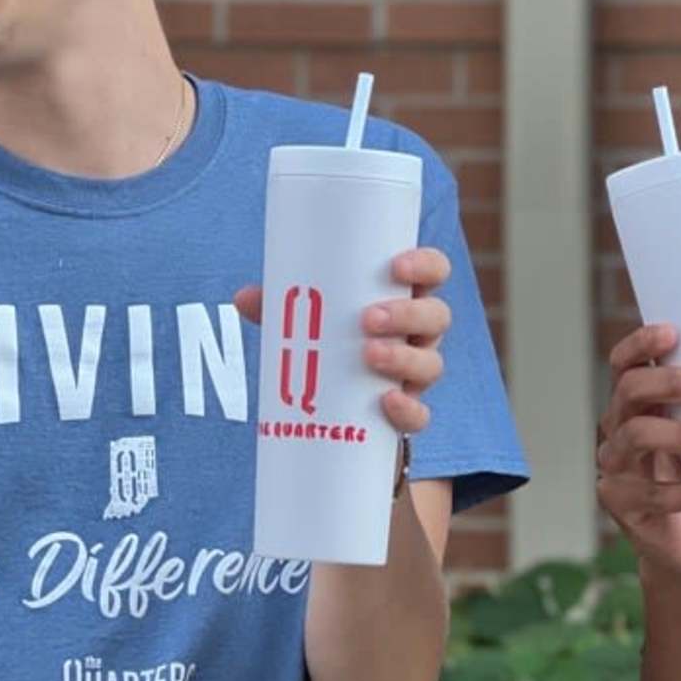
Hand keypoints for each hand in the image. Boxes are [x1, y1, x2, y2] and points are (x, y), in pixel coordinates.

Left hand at [232, 246, 451, 434]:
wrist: (336, 414)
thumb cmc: (328, 346)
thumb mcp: (307, 322)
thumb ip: (280, 308)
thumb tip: (244, 297)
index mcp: (405, 300)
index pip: (434, 273)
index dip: (425, 265)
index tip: (396, 266)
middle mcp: (420, 335)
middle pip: (437, 317)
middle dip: (408, 314)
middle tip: (368, 318)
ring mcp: (417, 375)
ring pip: (432, 363)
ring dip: (404, 357)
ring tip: (368, 355)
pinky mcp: (407, 414)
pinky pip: (420, 415)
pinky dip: (407, 409)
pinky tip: (386, 400)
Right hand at [596, 322, 680, 579]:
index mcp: (635, 405)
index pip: (623, 363)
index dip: (641, 343)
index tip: (674, 333)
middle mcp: (616, 428)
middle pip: (630, 391)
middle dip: (672, 382)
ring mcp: (614, 467)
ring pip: (637, 436)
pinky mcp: (620, 504)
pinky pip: (652, 495)